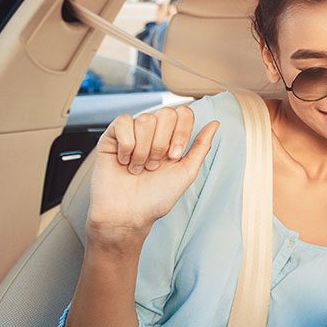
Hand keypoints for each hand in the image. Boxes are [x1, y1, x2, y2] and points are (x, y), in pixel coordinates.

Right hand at [88, 106, 218, 246]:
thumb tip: (215, 124)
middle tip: (155, 165)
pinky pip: (123, 122)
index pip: (184, 113)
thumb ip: (201, 146)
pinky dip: (127, 146)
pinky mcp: (111, 137)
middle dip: (163, 144)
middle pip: (166, 113)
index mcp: (172, 138)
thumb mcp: (187, 172)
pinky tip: (124, 161)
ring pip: (145, 119)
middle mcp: (153, 132)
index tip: (174, 156)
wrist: (128, 213)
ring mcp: (132, 133)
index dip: (181, 133)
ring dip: (144, 150)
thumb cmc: (156, 197)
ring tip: (139, 167)